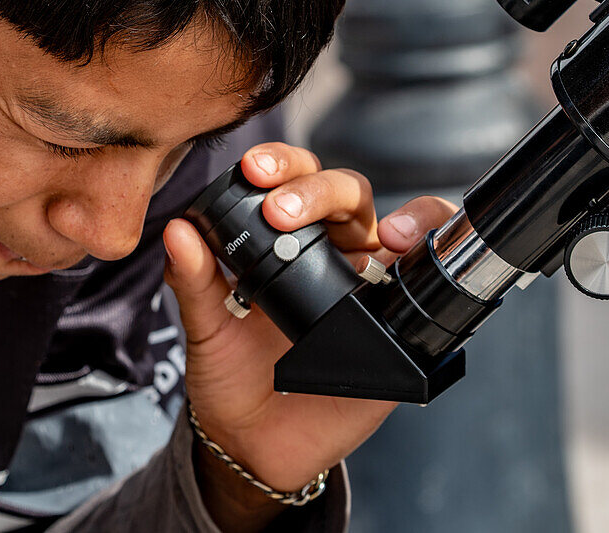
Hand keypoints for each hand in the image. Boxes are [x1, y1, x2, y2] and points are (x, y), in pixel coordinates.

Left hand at [163, 143, 455, 531]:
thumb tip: (178, 229)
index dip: (281, 164)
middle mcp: (335, 255)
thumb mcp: (205, 324)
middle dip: (315, 189)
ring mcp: (370, 288)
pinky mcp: (399, 327)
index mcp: (288, 243)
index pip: (295, 180)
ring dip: (389, 215)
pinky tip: (402, 252)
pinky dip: (429, 248)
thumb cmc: (231, 375)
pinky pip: (430, 281)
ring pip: (397, 225)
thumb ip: (193, 278)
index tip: (252, 170)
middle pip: (346, 192)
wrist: (253, 442)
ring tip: (365, 232)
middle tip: (278, 212)